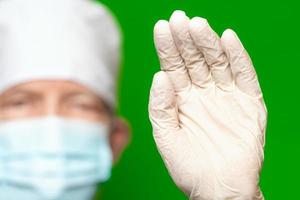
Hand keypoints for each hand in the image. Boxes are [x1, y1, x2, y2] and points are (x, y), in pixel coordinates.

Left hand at [149, 10, 266, 199]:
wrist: (219, 190)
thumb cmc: (189, 167)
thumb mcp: (166, 137)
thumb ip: (160, 107)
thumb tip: (159, 75)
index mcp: (181, 99)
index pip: (172, 66)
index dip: (167, 47)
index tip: (162, 27)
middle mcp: (202, 93)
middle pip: (193, 59)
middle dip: (186, 39)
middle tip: (179, 18)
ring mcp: (225, 96)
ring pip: (216, 62)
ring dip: (208, 43)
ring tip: (198, 25)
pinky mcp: (248, 103)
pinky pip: (244, 75)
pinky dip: (238, 57)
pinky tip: (229, 39)